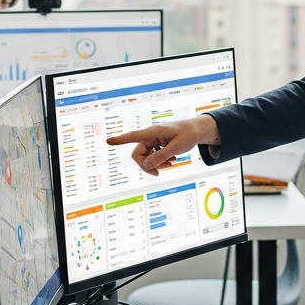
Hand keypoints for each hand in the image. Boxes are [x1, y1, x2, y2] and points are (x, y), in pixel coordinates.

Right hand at [106, 115, 220, 174]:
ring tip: (170, 163)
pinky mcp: (158, 145)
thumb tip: (146, 165)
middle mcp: (150, 136)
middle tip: (159, 173)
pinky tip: (171, 160)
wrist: (196, 131)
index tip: (108, 141)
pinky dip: (160, 161)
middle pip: (138, 154)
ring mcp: (153, 141)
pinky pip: (153, 157)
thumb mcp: (176, 148)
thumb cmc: (187, 135)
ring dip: (156, 164)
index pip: (133, 136)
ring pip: (146, 157)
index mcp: (152, 133)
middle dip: (146, 165)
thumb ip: (161, 157)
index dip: (120, 140)